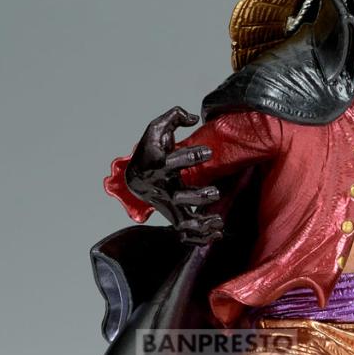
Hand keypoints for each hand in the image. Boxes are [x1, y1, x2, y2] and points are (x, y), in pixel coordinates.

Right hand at [127, 107, 223, 244]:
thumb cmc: (149, 151)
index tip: (208, 152)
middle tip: (216, 192)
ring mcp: (168, 204)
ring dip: (201, 223)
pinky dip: (201, 237)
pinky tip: (218, 233)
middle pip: (179, 197)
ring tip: (218, 220)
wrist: (135, 178)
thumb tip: (193, 117)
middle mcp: (162, 188)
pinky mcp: (174, 216)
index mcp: (157, 165)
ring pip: (183, 221)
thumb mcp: (156, 128)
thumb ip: (174, 116)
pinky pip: (186, 233)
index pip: (172, 162)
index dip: (190, 156)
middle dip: (198, 196)